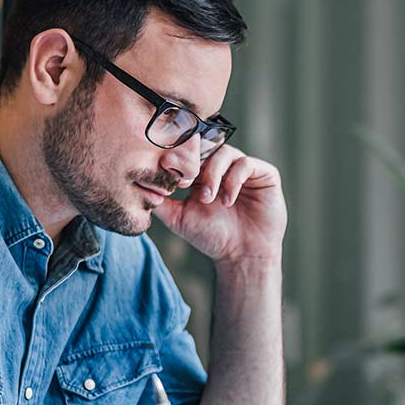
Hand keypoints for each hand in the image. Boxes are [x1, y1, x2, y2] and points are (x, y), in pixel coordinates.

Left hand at [153, 145, 286, 264]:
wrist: (241, 256)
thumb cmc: (212, 237)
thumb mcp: (180, 218)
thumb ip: (161, 203)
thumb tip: (139, 188)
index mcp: (204, 173)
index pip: (191, 154)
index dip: (180, 161)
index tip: (173, 180)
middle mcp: (224, 167)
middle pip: (207, 149)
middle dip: (195, 166)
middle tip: (187, 185)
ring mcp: (244, 169)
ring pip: (225, 153)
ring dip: (214, 174)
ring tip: (209, 198)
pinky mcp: (264, 174)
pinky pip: (246, 164)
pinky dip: (234, 179)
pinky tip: (227, 200)